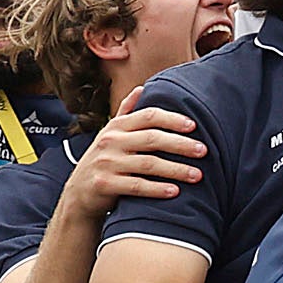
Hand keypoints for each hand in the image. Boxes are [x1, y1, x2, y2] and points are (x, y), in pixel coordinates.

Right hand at [73, 104, 205, 204]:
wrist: (78, 194)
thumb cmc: (104, 160)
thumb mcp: (111, 134)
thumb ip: (127, 113)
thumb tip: (142, 88)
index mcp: (117, 126)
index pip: (148, 116)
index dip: (172, 119)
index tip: (194, 126)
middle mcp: (110, 141)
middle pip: (152, 138)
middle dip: (181, 144)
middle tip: (204, 151)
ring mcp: (106, 163)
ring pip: (148, 164)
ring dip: (176, 170)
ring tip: (198, 175)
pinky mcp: (104, 184)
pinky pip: (136, 186)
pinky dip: (157, 189)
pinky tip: (176, 191)